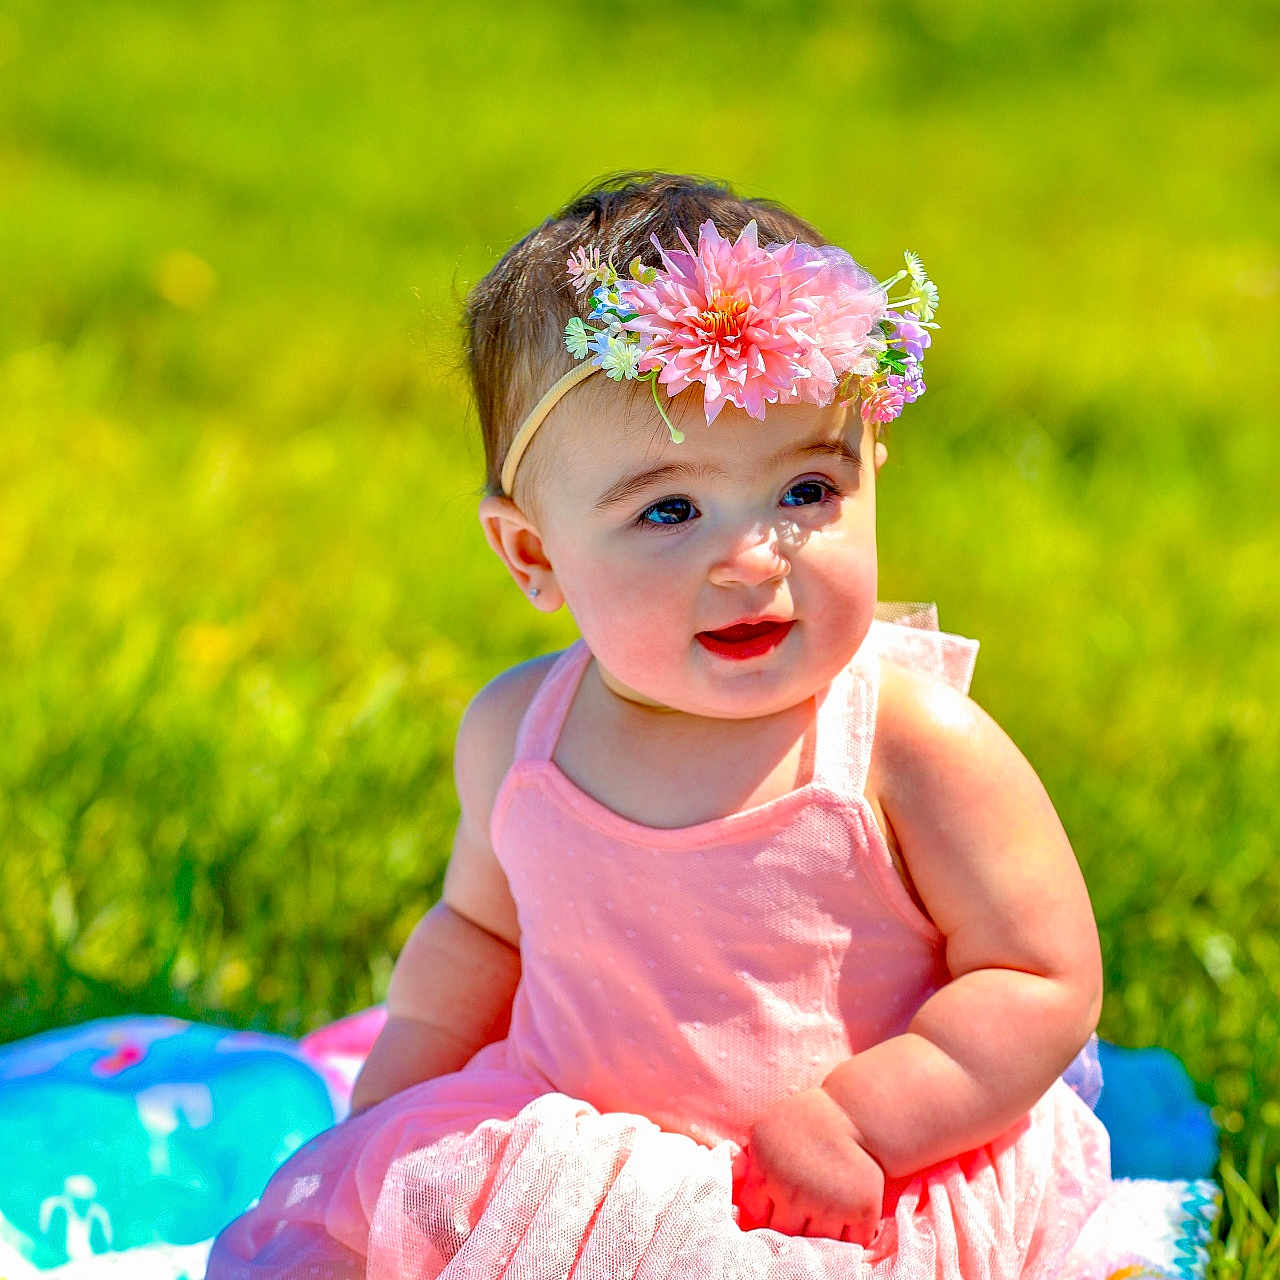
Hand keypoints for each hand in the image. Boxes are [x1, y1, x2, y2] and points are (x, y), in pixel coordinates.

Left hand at [734, 1086, 884, 1243]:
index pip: (753, 1215)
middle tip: (795, 1224)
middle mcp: (793, 1191)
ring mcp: (827, 1203)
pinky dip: (851, 1242)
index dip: (761, 1218)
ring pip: (817, 1245)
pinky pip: (853, 1244)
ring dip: (820, 1241)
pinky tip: (847, 1228)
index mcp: (766, 1170)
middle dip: (788, 1231)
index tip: (771, 1216)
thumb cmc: (806, 1121)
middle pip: (783, 1235)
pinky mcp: (861, 1209)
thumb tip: (738, 1199)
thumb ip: (749, 1164)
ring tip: (821, 1224)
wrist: (853, 1112)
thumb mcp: (765, 1132)